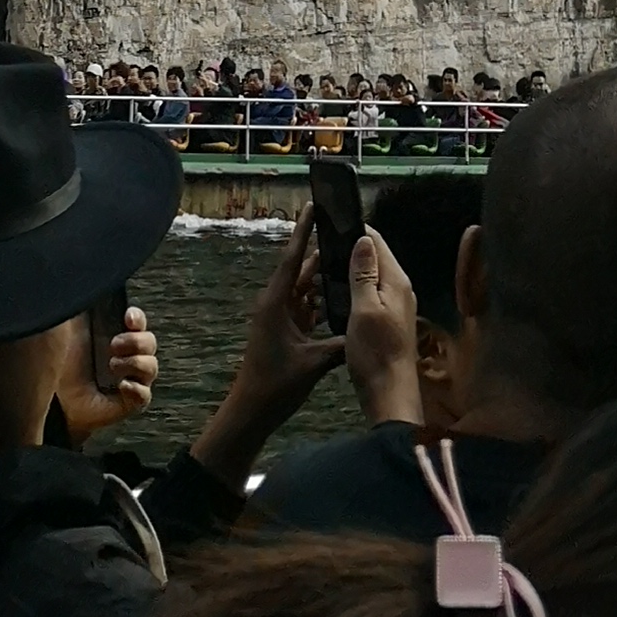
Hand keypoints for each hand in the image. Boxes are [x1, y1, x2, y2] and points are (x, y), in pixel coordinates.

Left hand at [56, 305, 157, 442]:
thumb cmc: (62, 360)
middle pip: (150, 342)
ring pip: (151, 367)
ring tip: (112, 366)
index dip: (138, 318)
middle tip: (113, 345)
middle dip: (135, 341)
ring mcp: (131, 380)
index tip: (128, 318)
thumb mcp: (71, 327)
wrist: (54, 396)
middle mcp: (128, 356)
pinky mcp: (129, 402)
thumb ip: (82, 303)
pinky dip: (136, 388)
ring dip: (135, 363)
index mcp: (118, 335)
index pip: (139, 322)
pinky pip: (145, 395)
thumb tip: (86, 282)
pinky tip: (121, 385)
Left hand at [190, 206, 344, 488]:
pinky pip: (306, 308)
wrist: (251, 413)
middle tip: (344, 233)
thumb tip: (366, 329)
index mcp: (276, 302)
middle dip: (321, 253)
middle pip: (302, 271)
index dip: (304, 231)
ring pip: (306, 291)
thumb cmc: (275, 384)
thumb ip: (340, 343)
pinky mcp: (285, 332)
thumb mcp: (312, 363)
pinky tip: (341, 298)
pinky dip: (322, 302)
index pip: (293, 259)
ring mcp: (280, 318)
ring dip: (323, 280)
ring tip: (349, 262)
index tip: (313, 204)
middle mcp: (276, 304)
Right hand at [344, 227, 422, 431]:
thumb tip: (363, 238)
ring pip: (373, 277)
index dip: (355, 232)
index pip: (377, 242)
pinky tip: (340, 295)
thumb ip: (364, 274)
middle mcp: (400, 288)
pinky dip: (357, 289)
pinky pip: (372, 294)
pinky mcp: (389, 321)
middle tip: (321, 249)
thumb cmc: (374, 352)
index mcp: (396, 280)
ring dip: (353, 271)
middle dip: (352, 250)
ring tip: (324, 269)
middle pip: (376, 257)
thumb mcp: (364, 310)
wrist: (389, 395)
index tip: (330, 228)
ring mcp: (396, 306)